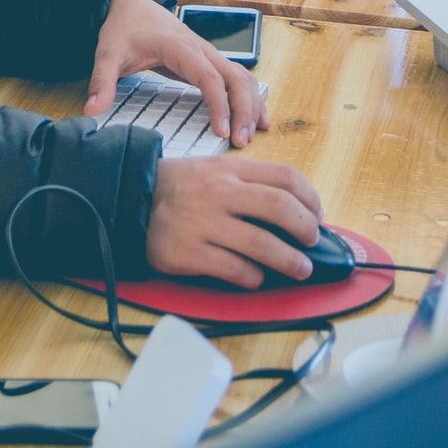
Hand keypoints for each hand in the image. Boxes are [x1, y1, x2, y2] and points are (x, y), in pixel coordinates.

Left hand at [84, 0, 268, 145]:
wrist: (130, 2)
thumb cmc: (122, 28)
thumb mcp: (107, 54)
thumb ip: (101, 82)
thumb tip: (91, 111)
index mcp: (180, 47)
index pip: (209, 77)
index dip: (219, 105)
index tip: (221, 131)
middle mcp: (200, 49)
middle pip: (235, 78)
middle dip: (243, 109)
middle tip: (240, 141)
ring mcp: (207, 53)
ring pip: (241, 76)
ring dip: (251, 103)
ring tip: (254, 133)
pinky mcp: (207, 59)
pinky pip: (236, 76)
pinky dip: (250, 95)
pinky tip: (255, 116)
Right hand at [146, 157, 324, 287]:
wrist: (129, 200)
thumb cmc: (179, 188)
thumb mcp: (213, 169)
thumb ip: (249, 183)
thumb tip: (294, 210)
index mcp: (229, 169)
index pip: (284, 177)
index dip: (310, 198)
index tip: (318, 215)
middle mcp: (219, 192)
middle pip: (280, 208)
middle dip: (306, 228)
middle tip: (312, 242)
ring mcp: (204, 223)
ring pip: (262, 244)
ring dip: (289, 261)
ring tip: (300, 269)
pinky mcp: (189, 253)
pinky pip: (235, 269)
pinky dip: (253, 277)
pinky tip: (256, 278)